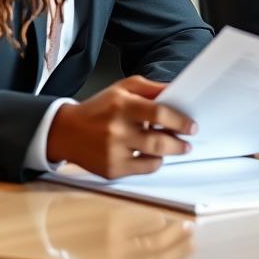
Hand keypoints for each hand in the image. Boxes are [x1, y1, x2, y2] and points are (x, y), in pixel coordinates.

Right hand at [47, 75, 196, 177]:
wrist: (66, 132)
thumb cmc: (99, 108)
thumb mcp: (123, 88)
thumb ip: (151, 89)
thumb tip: (176, 92)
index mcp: (122, 105)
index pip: (159, 113)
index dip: (179, 121)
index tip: (191, 126)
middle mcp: (117, 129)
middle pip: (159, 141)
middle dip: (179, 143)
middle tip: (187, 141)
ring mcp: (113, 152)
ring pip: (154, 158)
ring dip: (169, 153)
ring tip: (174, 147)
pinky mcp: (111, 169)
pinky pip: (143, 170)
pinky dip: (153, 163)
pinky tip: (152, 155)